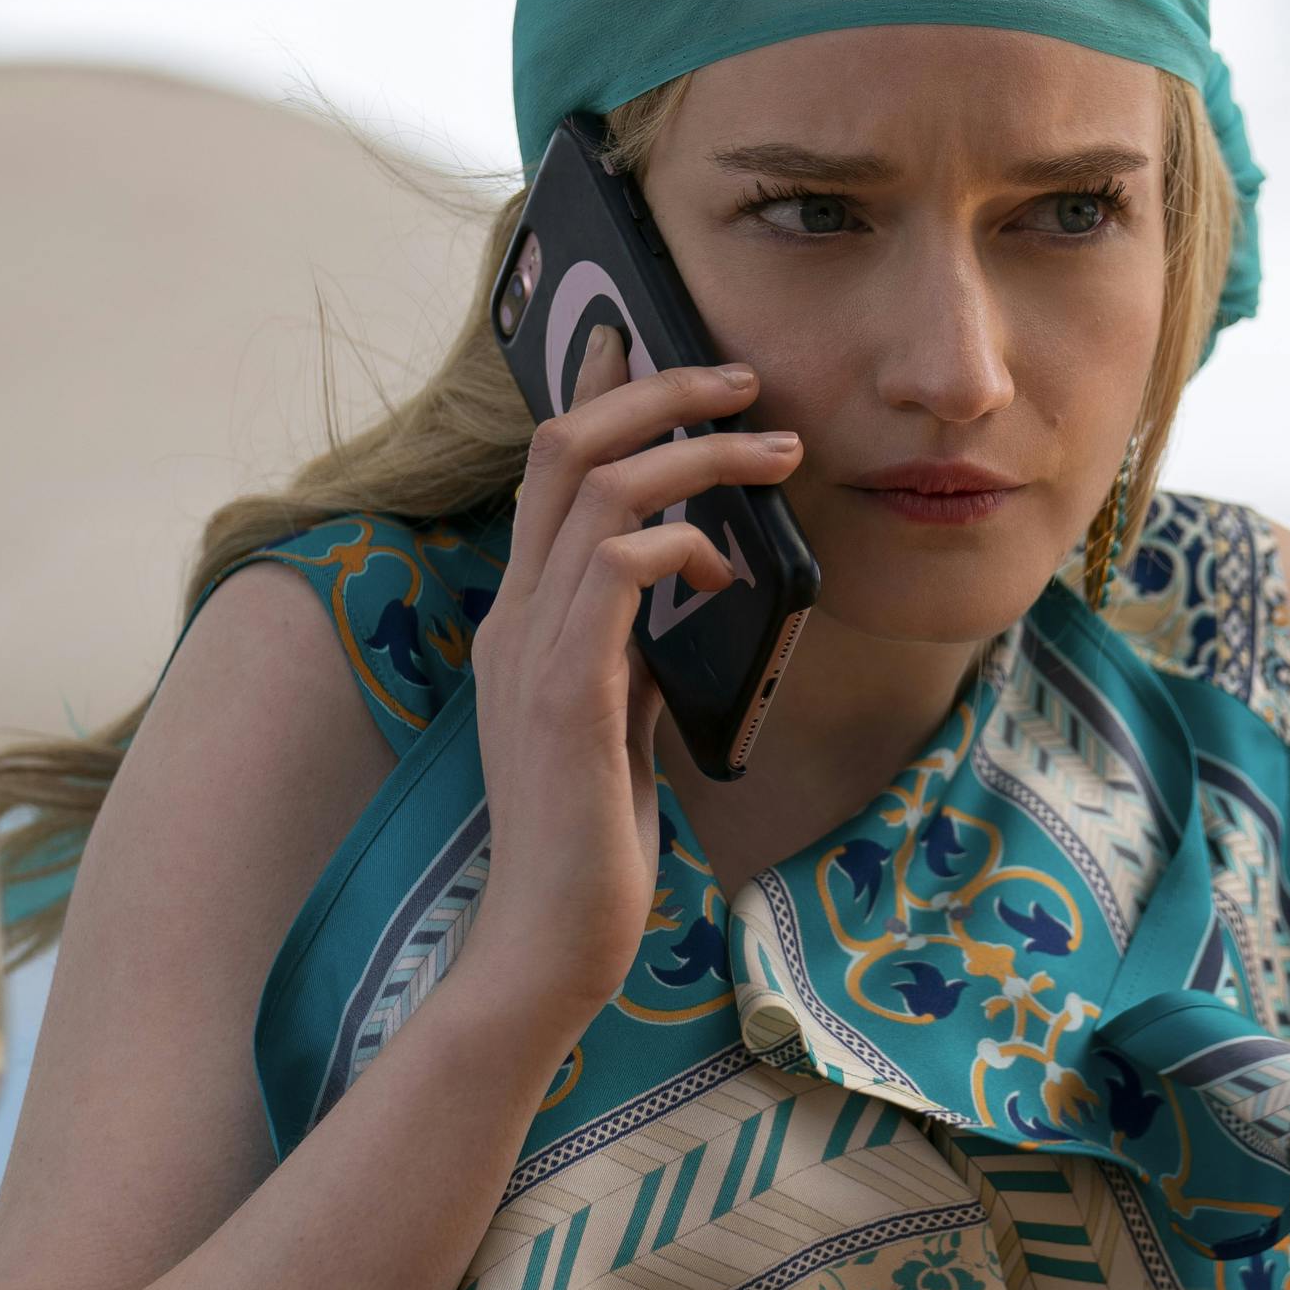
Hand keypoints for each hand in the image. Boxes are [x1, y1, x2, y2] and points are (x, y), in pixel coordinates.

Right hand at [463, 336, 800, 1028]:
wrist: (551, 938)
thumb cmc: (592, 837)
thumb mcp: (617, 716)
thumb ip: (631, 645)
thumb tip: (686, 582)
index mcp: (524, 616)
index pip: (552, 471)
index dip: (604, 396)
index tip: (661, 351)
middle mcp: (514, 614)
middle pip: (564, 446)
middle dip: (658, 392)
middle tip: (743, 378)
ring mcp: (531, 648)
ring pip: (598, 487)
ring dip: (696, 454)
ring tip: (774, 453)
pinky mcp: (564, 690)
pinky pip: (617, 567)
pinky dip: (684, 544)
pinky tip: (728, 572)